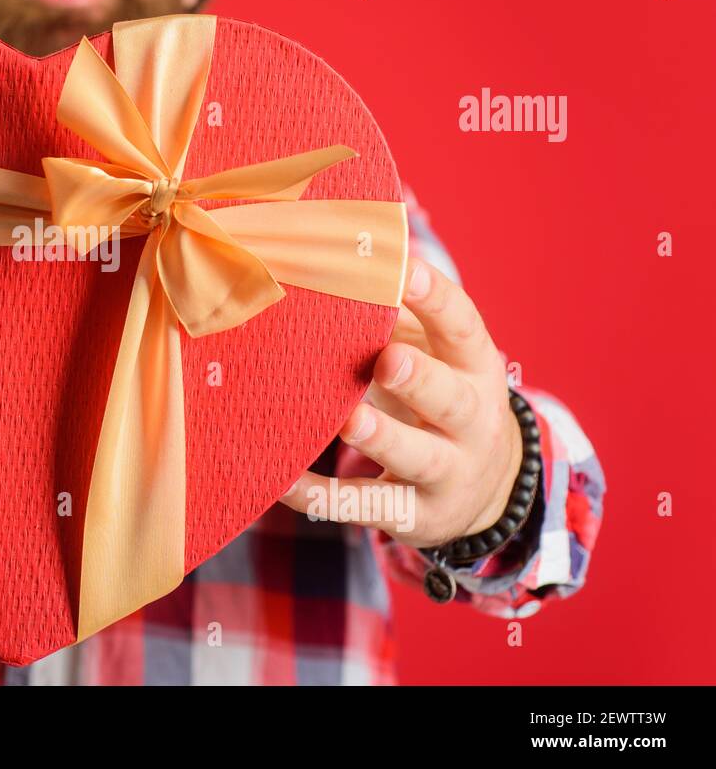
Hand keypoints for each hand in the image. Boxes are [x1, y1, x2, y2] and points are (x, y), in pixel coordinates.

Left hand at [281, 257, 523, 548]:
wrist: (483, 490)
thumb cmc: (439, 396)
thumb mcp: (436, 354)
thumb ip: (400, 315)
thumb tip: (336, 253)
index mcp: (474, 367)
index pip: (463, 327)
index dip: (437, 299)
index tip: (405, 269)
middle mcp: (470, 419)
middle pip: (451, 398)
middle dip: (421, 379)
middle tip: (389, 359)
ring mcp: (447, 471)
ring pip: (417, 457)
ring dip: (383, 438)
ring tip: (350, 421)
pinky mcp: (415, 514)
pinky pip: (367, 507)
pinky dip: (325, 498)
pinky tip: (285, 482)